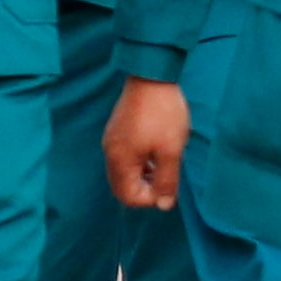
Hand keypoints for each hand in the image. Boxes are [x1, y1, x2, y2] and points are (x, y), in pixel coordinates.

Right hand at [103, 75, 190, 210]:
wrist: (152, 74)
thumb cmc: (163, 114)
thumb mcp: (170, 151)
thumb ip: (166, 181)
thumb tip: (163, 205)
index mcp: (120, 161)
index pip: (128, 197)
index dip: (150, 199)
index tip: (168, 186)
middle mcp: (110, 153)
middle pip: (123, 187)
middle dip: (145, 189)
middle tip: (166, 178)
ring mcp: (111, 140)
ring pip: (124, 172)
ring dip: (143, 176)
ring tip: (164, 163)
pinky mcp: (117, 130)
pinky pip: (124, 157)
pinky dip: (139, 162)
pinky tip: (156, 150)